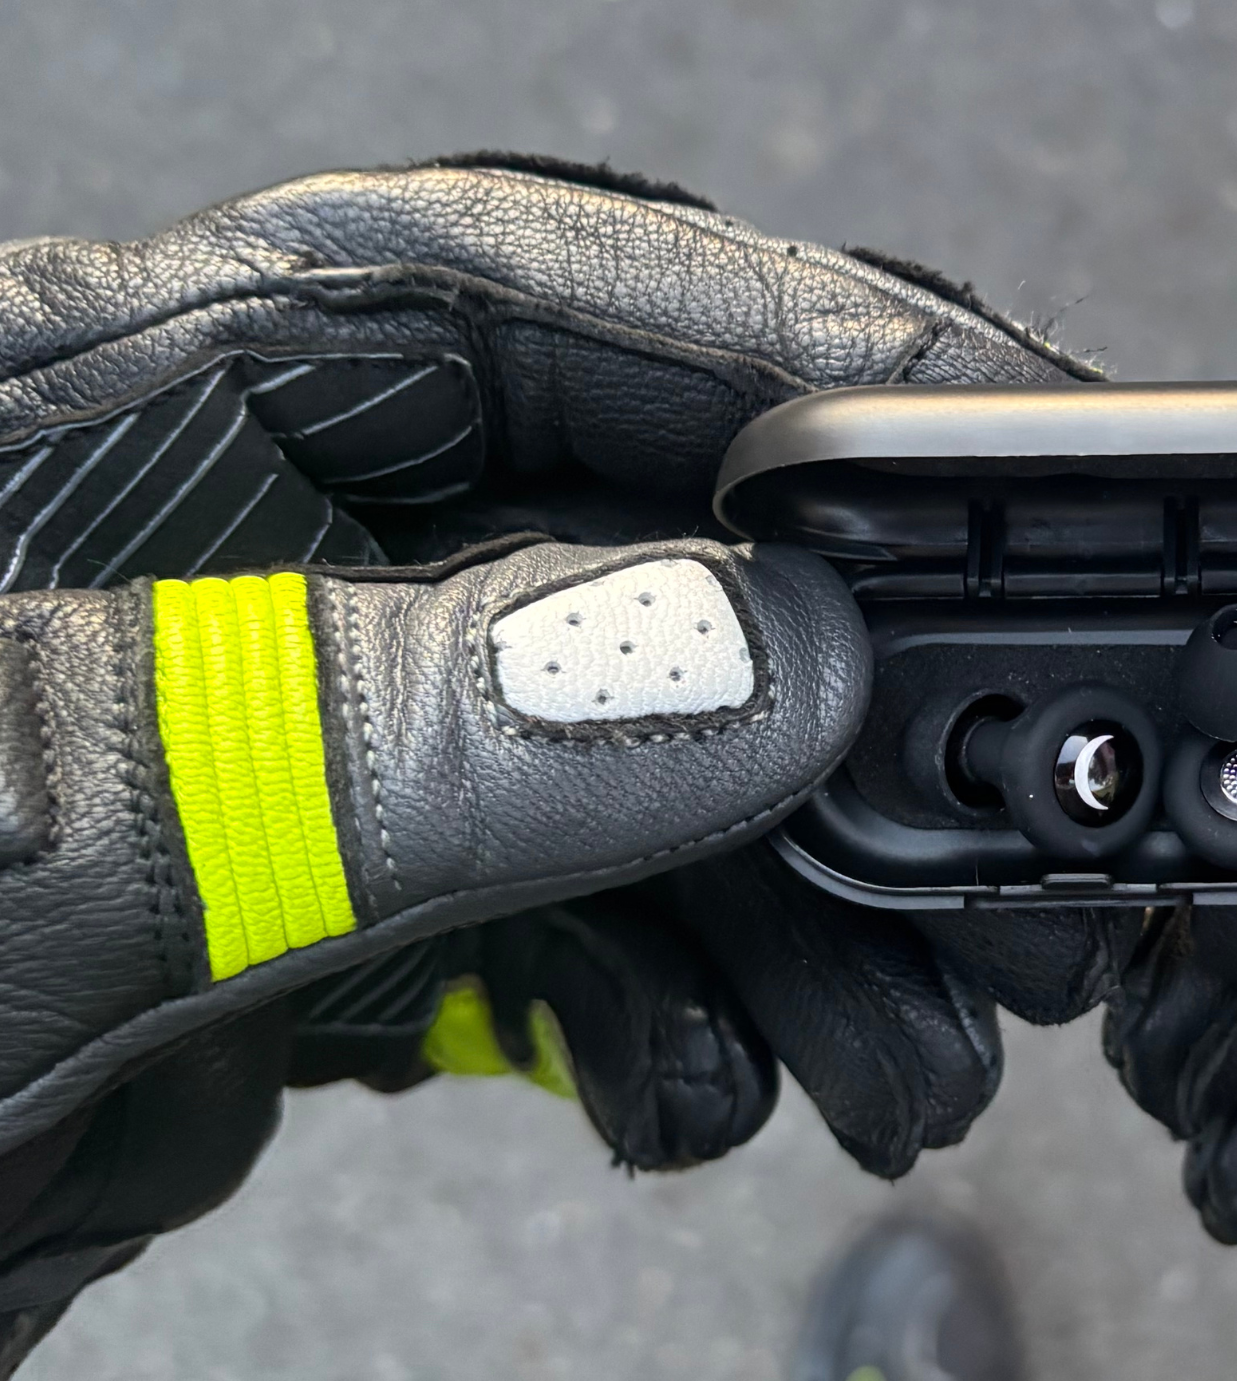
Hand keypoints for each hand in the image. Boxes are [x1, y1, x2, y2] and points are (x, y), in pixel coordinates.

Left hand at [0, 154, 1101, 1380]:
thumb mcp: (3, 871)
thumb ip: (360, 742)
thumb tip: (737, 656)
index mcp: (75, 430)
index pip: (488, 297)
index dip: (771, 340)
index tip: (987, 443)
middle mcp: (193, 564)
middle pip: (604, 533)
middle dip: (828, 685)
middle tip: (994, 814)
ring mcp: (255, 748)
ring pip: (614, 750)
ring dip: (791, 893)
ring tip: (900, 1036)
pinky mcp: (280, 917)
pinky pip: (549, 907)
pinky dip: (672, 997)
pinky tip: (708, 1083)